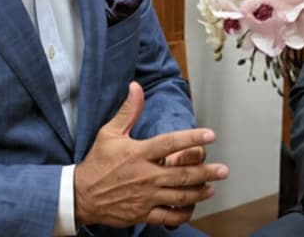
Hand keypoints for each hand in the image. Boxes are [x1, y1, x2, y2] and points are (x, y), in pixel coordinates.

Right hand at [73, 82, 228, 227]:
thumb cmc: (97, 163)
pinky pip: (169, 216)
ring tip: (212, 187)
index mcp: (139, 153)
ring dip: (199, 192)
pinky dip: (183, 213)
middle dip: (207, 172)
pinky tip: (192, 206)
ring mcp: (145, 196)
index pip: (171, 143)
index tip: (210, 135)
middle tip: (223, 170)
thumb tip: (136, 87)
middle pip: (183, 174)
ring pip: (180, 196)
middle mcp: (145, 175)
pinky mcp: (142, 213)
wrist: (80, 195)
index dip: (193, 138)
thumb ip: (128, 111)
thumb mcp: (109, 133)